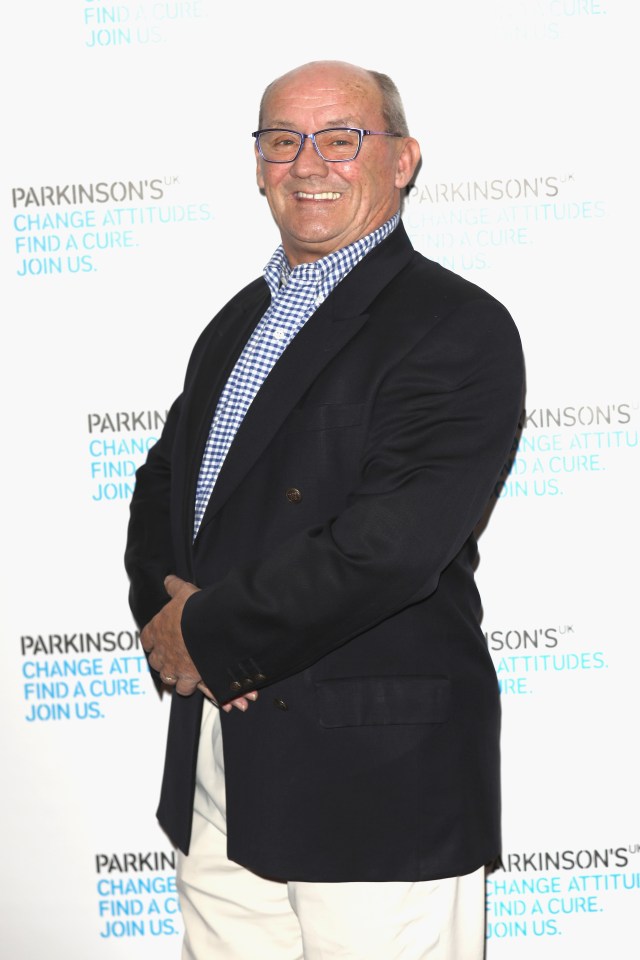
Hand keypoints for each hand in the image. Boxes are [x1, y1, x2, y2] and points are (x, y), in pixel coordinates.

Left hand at [141, 575, 256, 711]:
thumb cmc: (195, 608)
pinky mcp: (188, 677)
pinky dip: (189, 685)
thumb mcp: (184, 592)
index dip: (153, 641)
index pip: (146, 640)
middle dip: (164, 661)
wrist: (212, 625)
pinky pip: (184, 688)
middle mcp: (161, 651)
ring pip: (167, 678)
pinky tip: (197, 680)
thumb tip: (168, 579)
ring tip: (184, 671)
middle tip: (174, 657)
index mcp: (157, 629)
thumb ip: (174, 587)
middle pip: (155, 662)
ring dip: (175, 675)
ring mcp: (173, 666)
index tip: (159, 641)